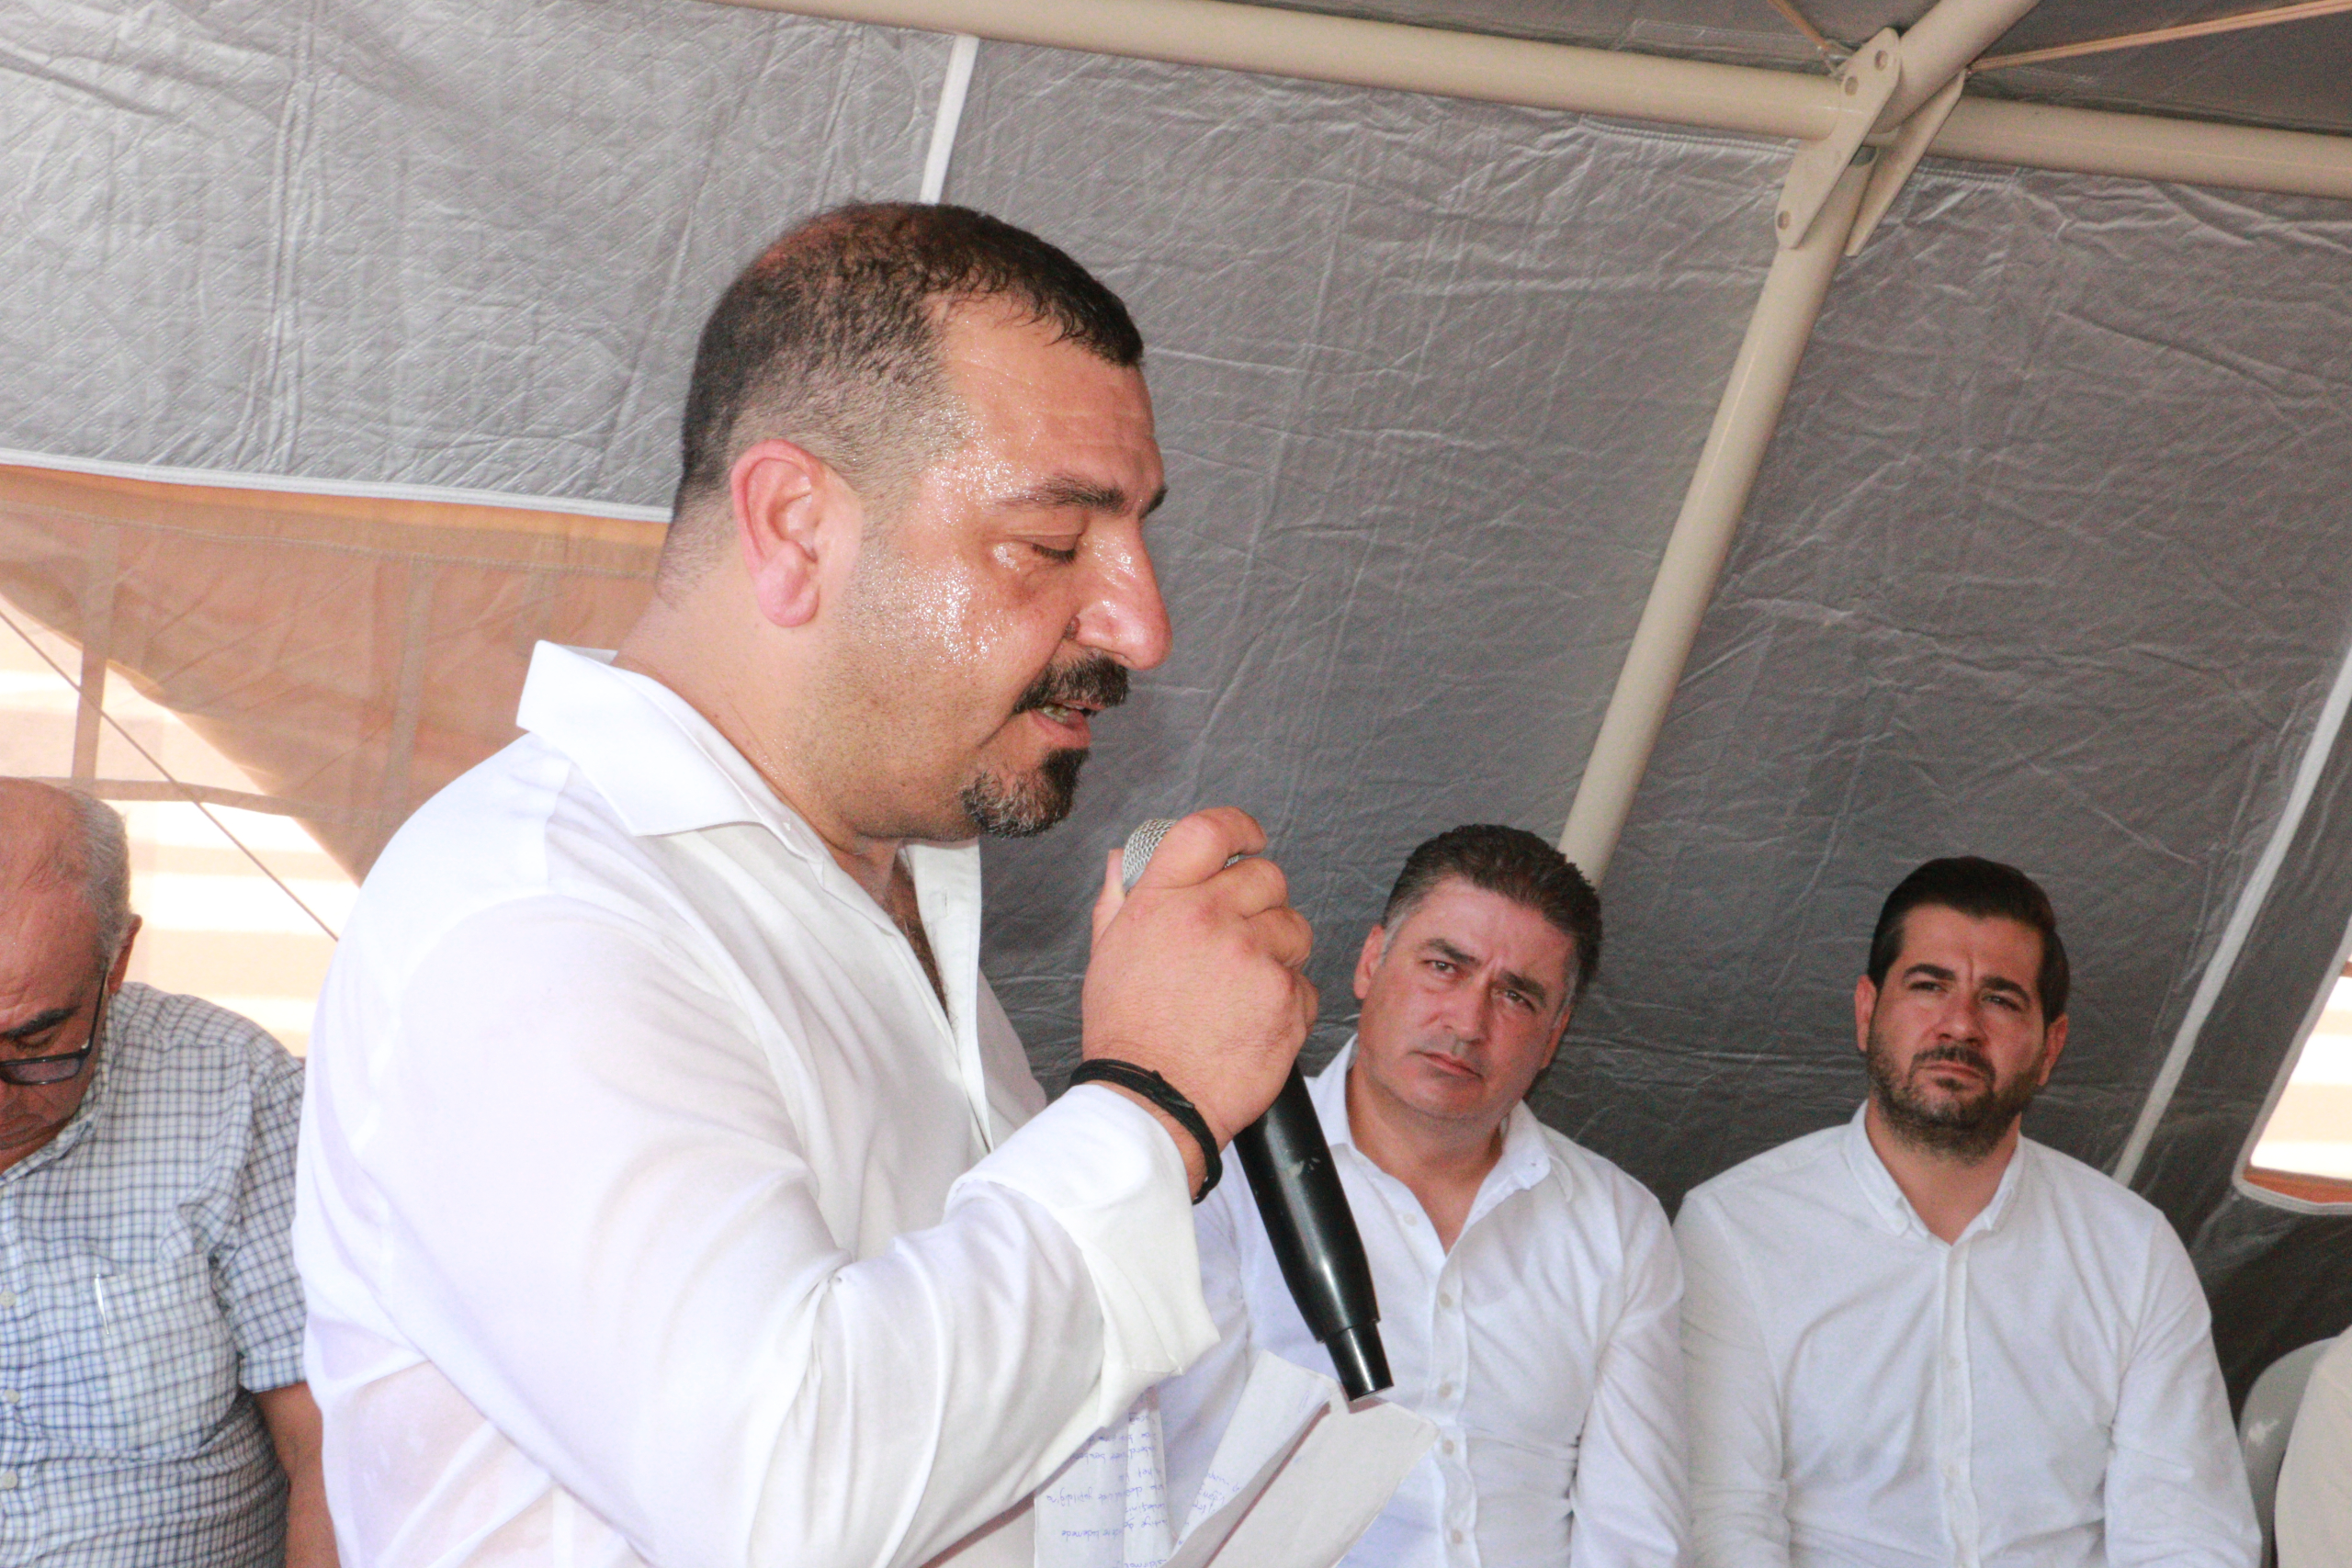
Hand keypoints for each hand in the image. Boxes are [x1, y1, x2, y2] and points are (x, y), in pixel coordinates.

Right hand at [1082, 808, 1315, 1186]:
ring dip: (1279, 949)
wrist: (1153, 1102)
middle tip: (1241, 935)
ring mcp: (1253, 956)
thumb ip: (1122, 898)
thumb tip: (1129, 858)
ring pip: (1295, 926)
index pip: (1209, 830)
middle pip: (1267, 875)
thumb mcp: (1107, 955)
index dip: (1237, 827)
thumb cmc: (1127, 1034)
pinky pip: (1305, 980)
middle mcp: (1209, 918)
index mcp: (1163, 901)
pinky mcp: (1286, 996)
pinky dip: (1288, 998)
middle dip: (1261, 901)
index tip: (1250, 838)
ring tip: (1245, 985)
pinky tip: (1255, 1018)